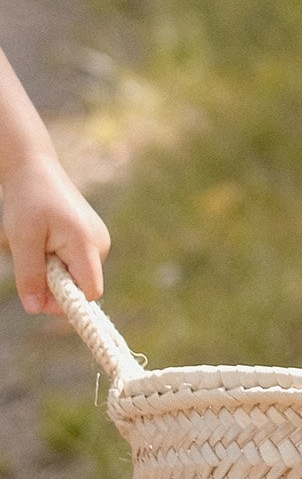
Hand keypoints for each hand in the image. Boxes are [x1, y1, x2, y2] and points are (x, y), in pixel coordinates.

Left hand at [1, 150, 109, 315]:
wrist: (35, 169)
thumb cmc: (28, 200)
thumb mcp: (23, 241)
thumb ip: (30, 276)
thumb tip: (35, 309)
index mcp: (86, 244)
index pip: (89, 291)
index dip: (65, 302)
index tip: (39, 295)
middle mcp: (100, 243)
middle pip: (82, 286)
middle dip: (55, 285)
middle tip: (32, 259)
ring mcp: (99, 239)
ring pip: (78, 276)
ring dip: (55, 273)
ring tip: (39, 246)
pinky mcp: (92, 237)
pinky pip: (77, 264)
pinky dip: (59, 262)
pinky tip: (47, 241)